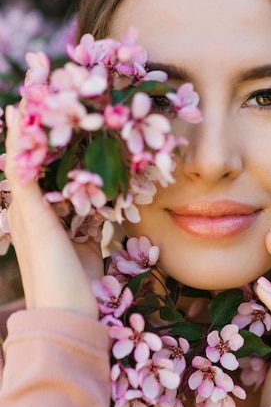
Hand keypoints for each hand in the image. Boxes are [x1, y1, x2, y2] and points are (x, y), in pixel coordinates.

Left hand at [4, 105, 102, 317]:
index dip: (25, 126)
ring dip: (86, 162)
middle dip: (59, 139)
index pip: (23, 159)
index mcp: (26, 208)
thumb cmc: (49, 271)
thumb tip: (16, 140)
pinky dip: (106, 194)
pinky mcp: (89, 240)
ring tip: (98, 131)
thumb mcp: (36, 226)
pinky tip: (119, 178)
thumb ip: (27, 187)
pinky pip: (98, 210)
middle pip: (51, 168)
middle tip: (72, 103)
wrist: (71, 315)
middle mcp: (45, 214)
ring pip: (77, 186)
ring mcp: (68, 227)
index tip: (31, 91)